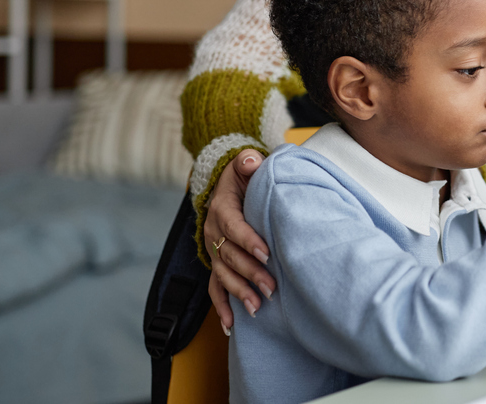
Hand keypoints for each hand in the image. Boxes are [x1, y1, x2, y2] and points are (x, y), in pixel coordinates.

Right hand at [204, 148, 274, 332]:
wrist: (227, 185)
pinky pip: (215, 287)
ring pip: (223, 275)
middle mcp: (213, 232)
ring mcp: (213, 250)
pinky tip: (231, 325)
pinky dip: (221, 307)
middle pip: (230, 256)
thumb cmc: (243, 176)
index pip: (234, 226)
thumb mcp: (245, 164)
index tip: (266, 253)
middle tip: (272, 287)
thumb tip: (251, 160)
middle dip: (250, 273)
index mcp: (221, 208)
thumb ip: (248, 162)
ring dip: (239, 292)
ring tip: (256, 307)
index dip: (248, 240)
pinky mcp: (216, 262)